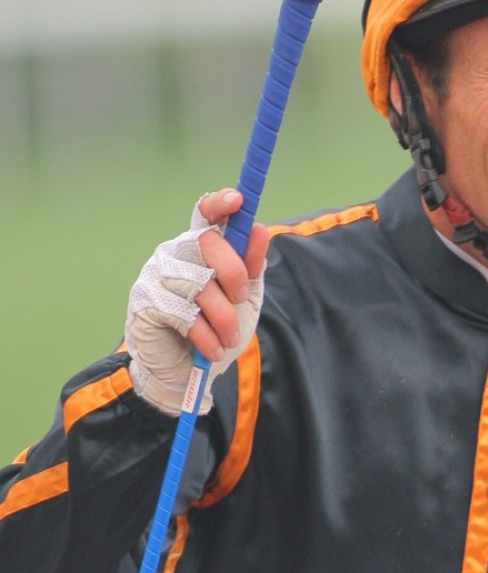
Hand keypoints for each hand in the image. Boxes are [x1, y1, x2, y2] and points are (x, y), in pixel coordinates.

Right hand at [124, 189, 269, 414]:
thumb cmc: (218, 327)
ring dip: (224, 317)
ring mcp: (155, 275)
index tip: (238, 200)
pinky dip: (207, 336)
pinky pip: (184, 313)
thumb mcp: (245, 296)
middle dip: (234, 273)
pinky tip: (212, 348)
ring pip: (200, 283)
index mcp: (200, 246)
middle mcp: (175, 253)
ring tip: (229, 337)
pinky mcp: (145, 302)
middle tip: (240, 298)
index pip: (206, 214)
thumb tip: (258, 229)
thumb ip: (252, 264)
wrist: (187, 372)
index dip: (220, 203)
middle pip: (209, 243)